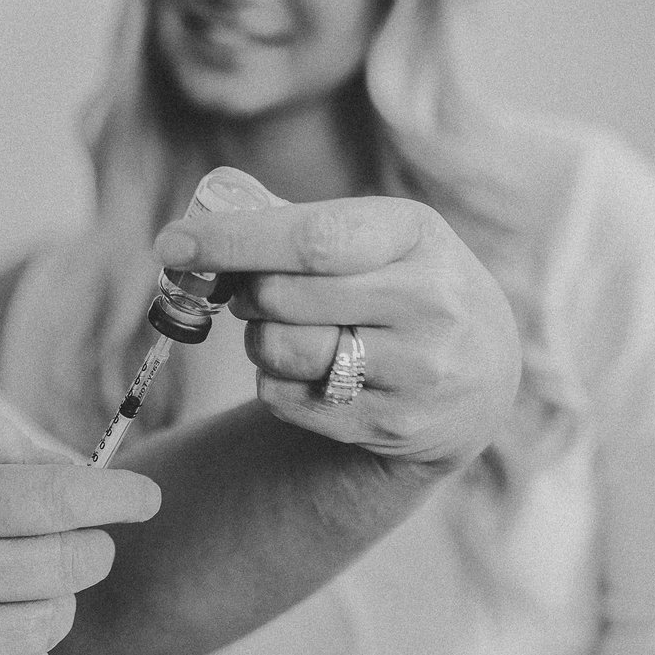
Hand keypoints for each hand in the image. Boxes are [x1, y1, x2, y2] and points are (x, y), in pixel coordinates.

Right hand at [0, 417, 159, 654]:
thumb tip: (70, 461)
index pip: (49, 496)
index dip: (112, 494)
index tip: (148, 496)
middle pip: (69, 560)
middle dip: (92, 551)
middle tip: (82, 547)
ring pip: (57, 620)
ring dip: (52, 604)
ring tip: (7, 594)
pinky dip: (22, 653)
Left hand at [154, 196, 519, 470]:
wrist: (481, 375)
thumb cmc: (403, 287)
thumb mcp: (382, 238)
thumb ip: (300, 228)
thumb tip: (196, 234)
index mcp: (418, 234)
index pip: (312, 237)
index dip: (232, 240)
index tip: (173, 242)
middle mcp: (429, 302)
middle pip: (284, 296)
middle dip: (247, 292)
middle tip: (250, 291)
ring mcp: (418, 370)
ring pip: (281, 350)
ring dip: (259, 339)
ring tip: (285, 331)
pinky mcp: (394, 426)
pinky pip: (287, 399)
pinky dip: (276, 382)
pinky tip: (311, 370)